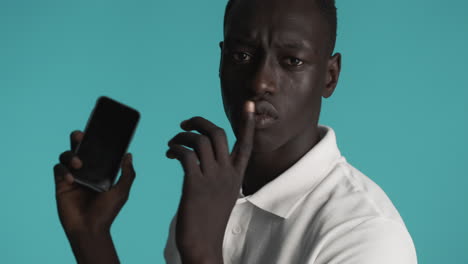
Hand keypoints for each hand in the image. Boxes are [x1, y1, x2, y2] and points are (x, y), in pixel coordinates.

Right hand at [53, 130, 135, 262]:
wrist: (90, 229)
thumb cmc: (107, 211)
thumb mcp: (122, 190)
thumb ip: (127, 173)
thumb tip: (129, 154)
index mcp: (100, 170)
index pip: (96, 149)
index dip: (95, 139)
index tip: (96, 129)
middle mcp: (86, 170)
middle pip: (78, 147)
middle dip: (78, 138)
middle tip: (81, 136)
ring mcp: (73, 176)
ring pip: (66, 155)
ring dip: (71, 155)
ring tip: (79, 165)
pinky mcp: (61, 184)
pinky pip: (58, 169)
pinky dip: (63, 170)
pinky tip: (71, 179)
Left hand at [166, 101, 254, 262]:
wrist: (203, 245)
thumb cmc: (210, 220)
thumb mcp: (223, 194)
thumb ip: (221, 175)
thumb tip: (206, 160)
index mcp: (236, 175)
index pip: (246, 144)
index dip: (248, 122)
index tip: (249, 104)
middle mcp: (227, 174)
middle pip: (218, 133)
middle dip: (199, 122)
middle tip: (185, 125)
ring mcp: (212, 179)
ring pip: (200, 141)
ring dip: (182, 136)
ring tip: (172, 143)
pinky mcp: (195, 185)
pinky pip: (186, 155)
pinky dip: (175, 149)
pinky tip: (169, 154)